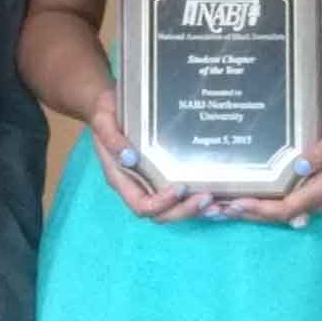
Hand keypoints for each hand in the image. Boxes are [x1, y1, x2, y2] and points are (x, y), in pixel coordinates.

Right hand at [85, 88, 212, 222]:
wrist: (109, 106)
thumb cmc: (106, 113)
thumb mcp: (104, 120)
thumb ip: (112, 139)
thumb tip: (130, 158)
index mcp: (122, 179)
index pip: (141, 205)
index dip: (161, 204)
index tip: (179, 188)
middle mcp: (137, 186)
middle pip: (161, 214)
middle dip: (184, 211)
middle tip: (208, 198)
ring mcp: (151, 183)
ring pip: (173, 209)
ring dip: (195, 210)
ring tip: (217, 204)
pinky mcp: (163, 175)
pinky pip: (180, 195)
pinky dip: (197, 199)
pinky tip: (218, 194)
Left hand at [224, 110, 321, 227]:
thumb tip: (302, 165)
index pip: (289, 207)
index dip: (262, 209)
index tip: (236, 203)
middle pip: (281, 215)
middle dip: (250, 214)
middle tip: (217, 209)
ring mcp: (320, 200)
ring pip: (283, 213)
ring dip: (254, 212)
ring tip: (223, 207)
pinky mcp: (316, 194)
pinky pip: (288, 204)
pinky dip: (265, 205)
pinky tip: (246, 197)